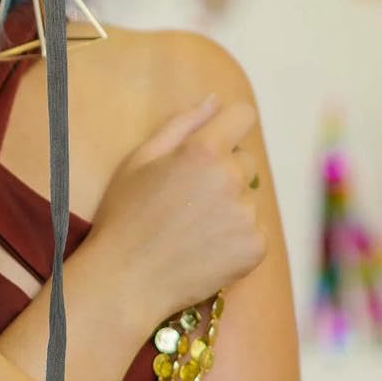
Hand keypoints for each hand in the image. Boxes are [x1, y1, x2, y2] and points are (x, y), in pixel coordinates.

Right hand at [86, 94, 267, 324]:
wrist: (128, 279)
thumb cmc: (125, 215)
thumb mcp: (139, 160)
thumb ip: (181, 124)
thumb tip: (214, 101)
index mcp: (202, 151)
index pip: (243, 116)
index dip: (229, 125)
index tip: (216, 140)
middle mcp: (231, 179)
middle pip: (245, 161)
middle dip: (224, 171)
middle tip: (188, 197)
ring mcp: (246, 215)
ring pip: (248, 198)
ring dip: (229, 206)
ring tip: (192, 228)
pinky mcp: (256, 247)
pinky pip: (254, 230)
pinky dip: (235, 237)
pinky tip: (204, 247)